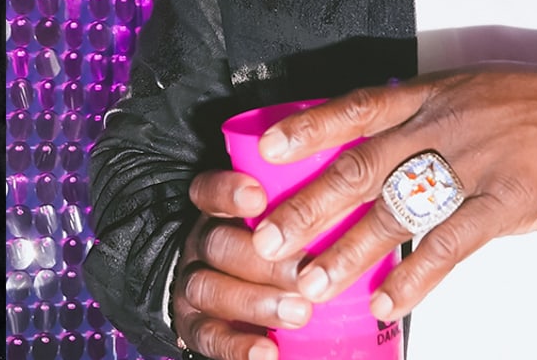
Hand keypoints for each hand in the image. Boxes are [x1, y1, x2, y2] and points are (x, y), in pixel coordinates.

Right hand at [170, 170, 307, 359]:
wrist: (229, 299)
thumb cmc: (277, 254)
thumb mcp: (282, 228)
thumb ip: (299, 218)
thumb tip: (342, 203)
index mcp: (218, 213)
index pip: (208, 192)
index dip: (228, 193)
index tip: (258, 197)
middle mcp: (201, 245)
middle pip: (217, 244)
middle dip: (264, 261)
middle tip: (306, 274)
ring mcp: (193, 285)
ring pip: (207, 288)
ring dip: (256, 302)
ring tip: (299, 313)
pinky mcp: (193, 325)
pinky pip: (207, 336)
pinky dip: (237, 347)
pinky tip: (267, 352)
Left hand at [247, 65, 536, 321]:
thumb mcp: (479, 94)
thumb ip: (430, 119)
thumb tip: (378, 148)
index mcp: (433, 93)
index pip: (356, 107)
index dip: (307, 128)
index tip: (262, 151)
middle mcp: (445, 121)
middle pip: (359, 166)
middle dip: (306, 208)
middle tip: (264, 242)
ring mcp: (476, 160)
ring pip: (395, 210)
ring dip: (347, 253)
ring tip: (311, 287)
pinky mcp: (510, 198)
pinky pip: (451, 243)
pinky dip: (415, 276)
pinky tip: (390, 302)